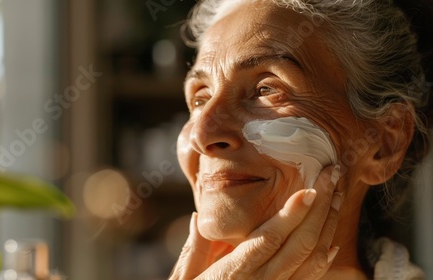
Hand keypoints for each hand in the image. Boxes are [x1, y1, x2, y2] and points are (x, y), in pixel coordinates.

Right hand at [170, 165, 341, 279]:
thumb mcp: (184, 278)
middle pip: (299, 244)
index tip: (309, 189)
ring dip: (328, 225)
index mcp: (234, 273)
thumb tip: (198, 217)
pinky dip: (324, 257)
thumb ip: (193, 249)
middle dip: (321, 208)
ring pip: (312, 260)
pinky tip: (330, 238)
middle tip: (332, 175)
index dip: (291, 215)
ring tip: (336, 195)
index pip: (269, 239)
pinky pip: (310, 278)